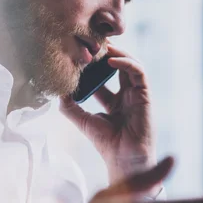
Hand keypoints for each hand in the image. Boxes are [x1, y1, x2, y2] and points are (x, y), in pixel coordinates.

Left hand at [61, 45, 156, 185]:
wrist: (124, 159)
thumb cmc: (107, 144)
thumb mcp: (83, 121)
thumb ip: (71, 106)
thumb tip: (58, 91)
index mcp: (114, 103)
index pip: (104, 78)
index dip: (93, 67)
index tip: (79, 57)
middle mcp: (127, 96)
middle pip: (118, 68)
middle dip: (105, 55)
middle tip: (90, 44)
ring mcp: (137, 95)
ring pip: (130, 65)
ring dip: (116, 54)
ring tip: (100, 47)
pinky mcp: (145, 95)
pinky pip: (138, 73)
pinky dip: (126, 63)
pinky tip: (110, 61)